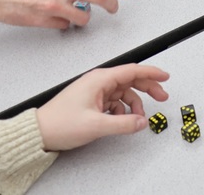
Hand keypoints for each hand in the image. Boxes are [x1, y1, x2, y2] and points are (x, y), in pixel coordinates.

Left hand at [36, 64, 169, 151]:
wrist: (38, 132)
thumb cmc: (59, 123)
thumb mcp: (96, 125)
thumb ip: (124, 123)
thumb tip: (142, 121)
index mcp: (100, 79)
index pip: (132, 70)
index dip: (152, 73)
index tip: (165, 76)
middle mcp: (98, 82)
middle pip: (130, 80)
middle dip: (148, 88)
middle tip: (162, 96)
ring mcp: (95, 91)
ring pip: (124, 93)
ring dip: (134, 104)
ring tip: (138, 118)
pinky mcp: (92, 101)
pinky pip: (114, 102)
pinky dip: (122, 110)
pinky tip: (122, 120)